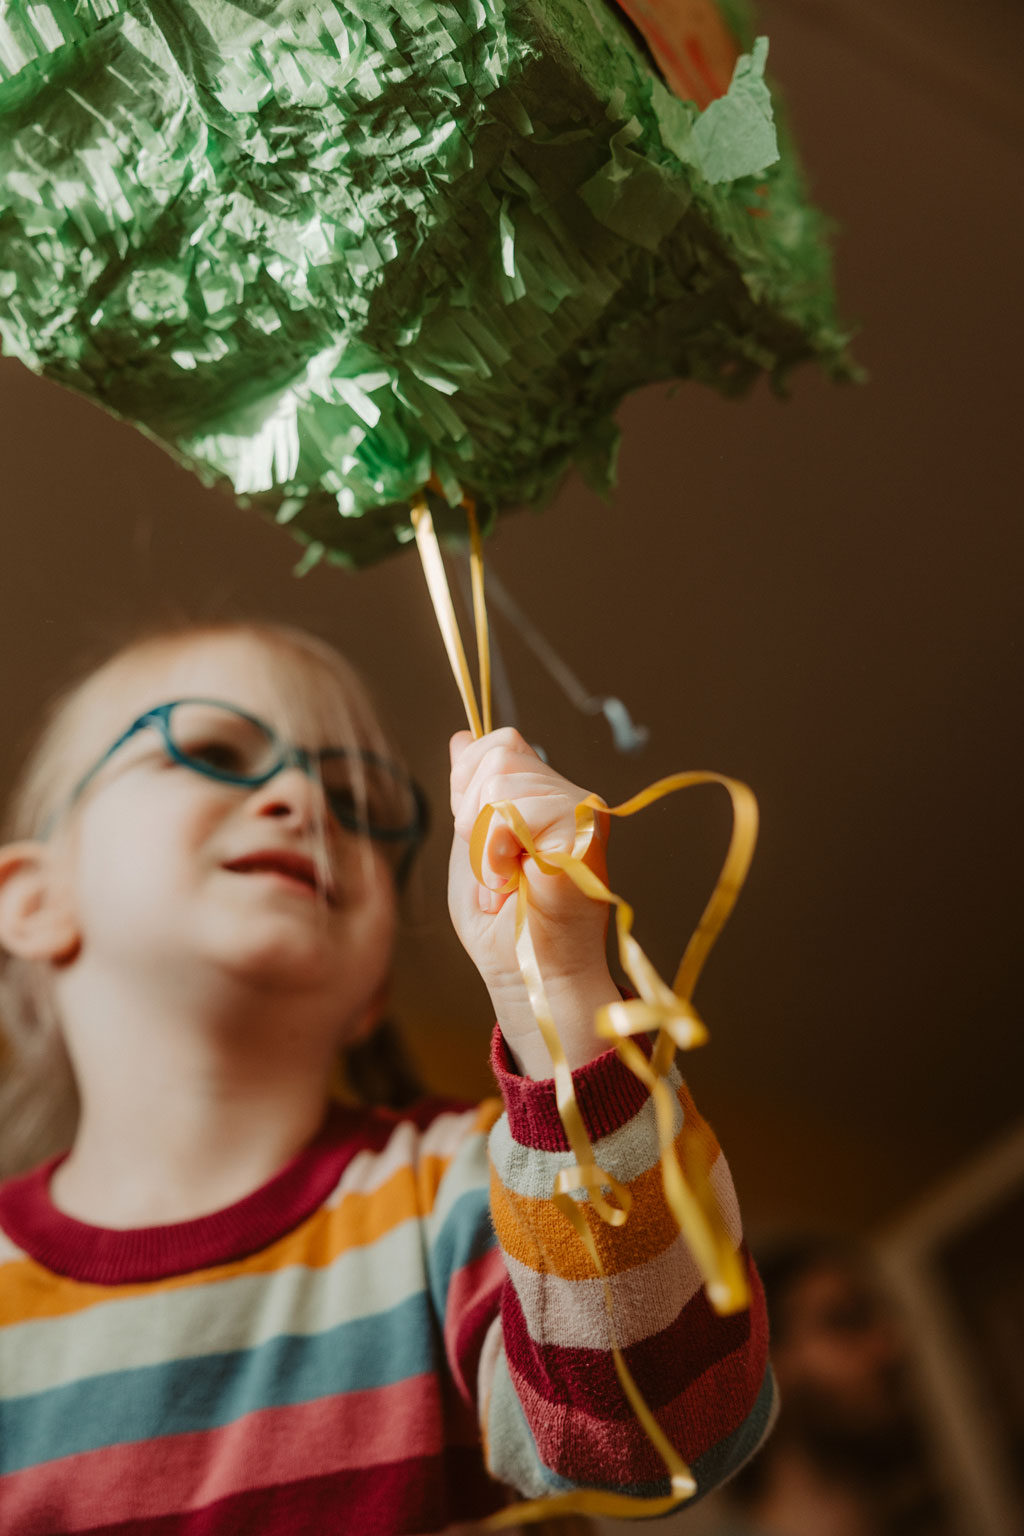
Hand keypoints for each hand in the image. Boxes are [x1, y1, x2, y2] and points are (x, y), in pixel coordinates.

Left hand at [448, 728, 619, 1075]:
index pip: (497, 742)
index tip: (474, 835)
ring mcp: (581, 809)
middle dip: (472, 815)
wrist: (527, 975)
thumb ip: (468, 793)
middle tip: (494, 865)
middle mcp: (567, 795)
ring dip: (484, 840)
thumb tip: (461, 736)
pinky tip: (515, 881)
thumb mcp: (469, 846)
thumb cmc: (500, 927)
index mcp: (541, 795)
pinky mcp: (585, 829)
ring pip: (502, 779)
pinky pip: (518, 808)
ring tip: (506, 878)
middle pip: (497, 753)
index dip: (468, 781)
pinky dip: (498, 850)